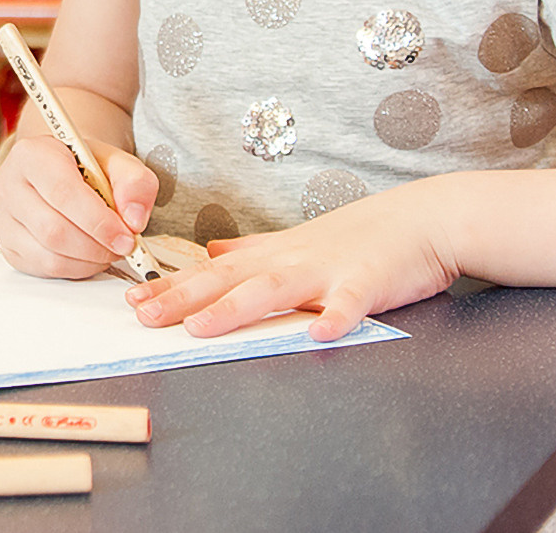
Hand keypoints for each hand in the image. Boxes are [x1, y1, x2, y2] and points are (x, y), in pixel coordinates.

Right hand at [0, 133, 157, 278]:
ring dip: (89, 260)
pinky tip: (90, 255)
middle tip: (123, 246)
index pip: (62, 192)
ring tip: (108, 249)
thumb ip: (135, 182)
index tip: (127, 236)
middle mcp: (9, 184)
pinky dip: (76, 268)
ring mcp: (3, 218)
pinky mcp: (8, 246)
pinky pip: (44, 268)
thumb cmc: (85, 166)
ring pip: (48, 254)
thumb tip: (133, 219)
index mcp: (32, 154)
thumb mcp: (117, 161)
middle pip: (53, 229)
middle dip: (97, 245)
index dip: (98, 221)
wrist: (61, 171)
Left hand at [124, 186, 457, 340]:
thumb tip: (212, 251)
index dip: (172, 288)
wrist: (424, 219)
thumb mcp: (298, 240)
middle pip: (229, 281)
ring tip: (200, 328)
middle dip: (183, 299)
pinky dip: (337, 317)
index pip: (213, 273)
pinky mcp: (369, 281)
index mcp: (275, 255)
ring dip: (236, 308)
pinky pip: (351, 301)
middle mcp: (292, 260)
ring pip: (275, 289)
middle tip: (142, 316)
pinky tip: (322, 336)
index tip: (132, 302)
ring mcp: (329, 269)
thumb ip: (253, 250)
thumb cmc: (362, 235)